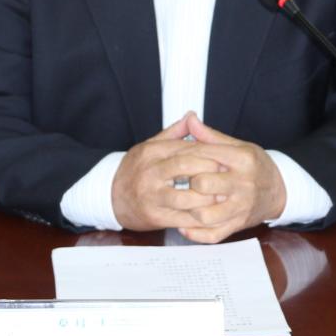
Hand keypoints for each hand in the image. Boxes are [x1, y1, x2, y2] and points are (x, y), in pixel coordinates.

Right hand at [111, 113, 225, 232]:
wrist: (109, 196)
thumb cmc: (134, 170)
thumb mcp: (149, 147)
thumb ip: (173, 133)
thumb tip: (193, 116)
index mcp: (150, 152)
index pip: (183, 147)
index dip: (207, 151)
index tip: (223, 155)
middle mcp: (149, 173)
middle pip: (185, 166)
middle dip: (209, 170)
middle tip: (226, 173)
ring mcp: (151, 196)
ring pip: (185, 196)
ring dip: (207, 197)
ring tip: (221, 195)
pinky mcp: (154, 216)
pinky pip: (181, 218)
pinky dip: (198, 218)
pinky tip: (210, 215)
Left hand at [173, 114, 286, 243]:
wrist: (280, 190)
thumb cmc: (256, 166)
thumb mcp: (239, 146)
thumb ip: (212, 136)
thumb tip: (190, 120)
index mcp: (242, 160)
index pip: (206, 155)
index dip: (186, 156)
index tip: (175, 158)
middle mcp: (242, 184)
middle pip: (204, 184)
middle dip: (188, 181)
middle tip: (180, 180)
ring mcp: (240, 207)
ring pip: (205, 214)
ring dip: (188, 210)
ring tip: (181, 202)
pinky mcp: (237, 225)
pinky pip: (212, 235)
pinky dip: (195, 234)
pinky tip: (184, 225)